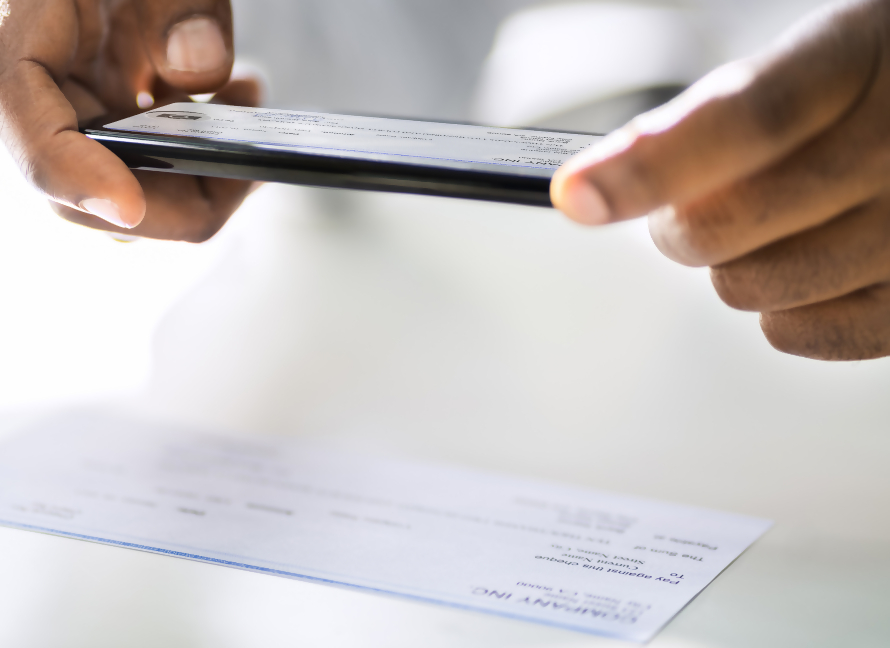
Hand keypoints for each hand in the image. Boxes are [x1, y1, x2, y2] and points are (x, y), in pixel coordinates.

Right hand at [0, 0, 259, 240]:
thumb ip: (178, 0)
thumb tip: (201, 71)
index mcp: (22, 28)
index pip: (25, 124)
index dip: (74, 177)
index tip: (130, 206)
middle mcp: (40, 77)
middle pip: (83, 182)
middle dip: (172, 193)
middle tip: (244, 166)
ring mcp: (76, 94)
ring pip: (127, 179)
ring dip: (198, 170)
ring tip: (248, 107)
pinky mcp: (110, 98)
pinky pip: (151, 150)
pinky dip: (201, 143)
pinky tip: (237, 99)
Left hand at [552, 0, 889, 360]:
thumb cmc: (873, 92)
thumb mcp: (813, 62)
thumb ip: (718, 118)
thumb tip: (604, 183)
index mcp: (853, 62)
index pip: (742, 120)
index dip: (649, 164)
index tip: (576, 194)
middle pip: (720, 228)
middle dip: (682, 222)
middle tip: (708, 198)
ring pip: (747, 289)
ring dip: (738, 263)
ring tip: (787, 220)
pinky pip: (794, 332)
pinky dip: (783, 307)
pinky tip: (815, 261)